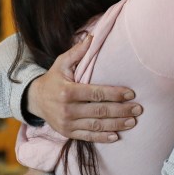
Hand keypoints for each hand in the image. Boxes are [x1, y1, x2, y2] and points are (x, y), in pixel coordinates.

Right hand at [28, 35, 142, 142]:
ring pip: (96, 125)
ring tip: (133, 121)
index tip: (131, 94)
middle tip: (138, 109)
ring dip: (117, 125)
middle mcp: (67, 109)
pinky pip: (88, 137)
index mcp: (68, 91)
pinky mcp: (67, 133)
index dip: (115, 94)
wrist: (35, 100)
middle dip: (121, 110)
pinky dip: (102, 138)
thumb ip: (77, 52)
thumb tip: (92, 37)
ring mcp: (67, 123)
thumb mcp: (61, 63)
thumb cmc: (53, 79)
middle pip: (100, 111)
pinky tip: (116, 136)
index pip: (96, 93)